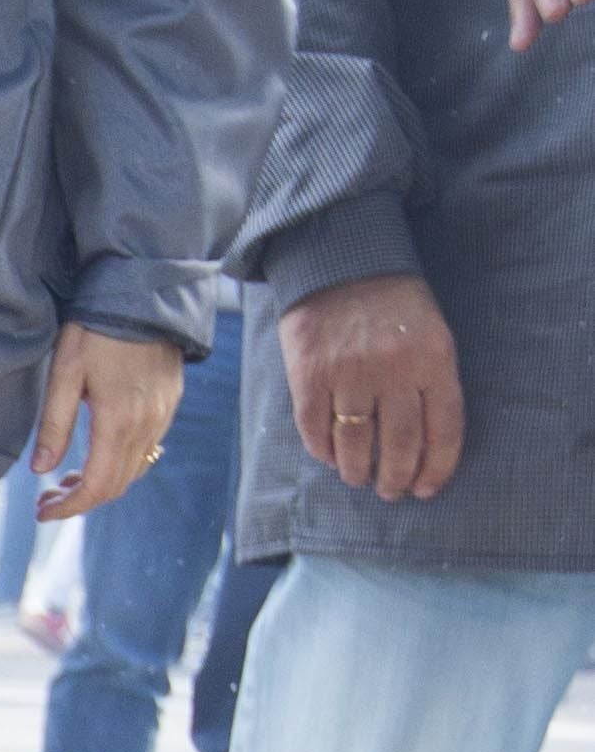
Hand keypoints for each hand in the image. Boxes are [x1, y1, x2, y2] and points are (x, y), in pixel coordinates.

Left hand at [28, 323, 182, 518]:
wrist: (142, 293)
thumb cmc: (96, 329)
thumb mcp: (64, 374)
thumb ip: (54, 424)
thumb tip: (41, 470)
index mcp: (118, 421)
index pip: (96, 486)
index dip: (69, 506)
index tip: (42, 512)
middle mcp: (147, 424)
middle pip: (117, 485)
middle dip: (81, 499)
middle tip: (49, 499)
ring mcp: (163, 414)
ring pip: (134, 469)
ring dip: (102, 482)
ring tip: (68, 479)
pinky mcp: (170, 402)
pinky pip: (149, 448)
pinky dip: (122, 463)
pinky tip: (99, 453)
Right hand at [278, 272, 464, 500]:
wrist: (341, 260)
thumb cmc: (394, 305)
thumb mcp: (431, 334)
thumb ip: (432, 383)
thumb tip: (424, 446)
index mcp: (432, 358)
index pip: (443, 428)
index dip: (436, 467)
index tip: (426, 489)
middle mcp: (393, 369)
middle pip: (400, 444)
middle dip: (395, 478)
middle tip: (390, 491)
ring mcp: (348, 372)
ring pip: (355, 444)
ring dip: (357, 471)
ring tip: (359, 478)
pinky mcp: (309, 374)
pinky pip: (315, 429)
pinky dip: (323, 451)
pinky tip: (330, 457)